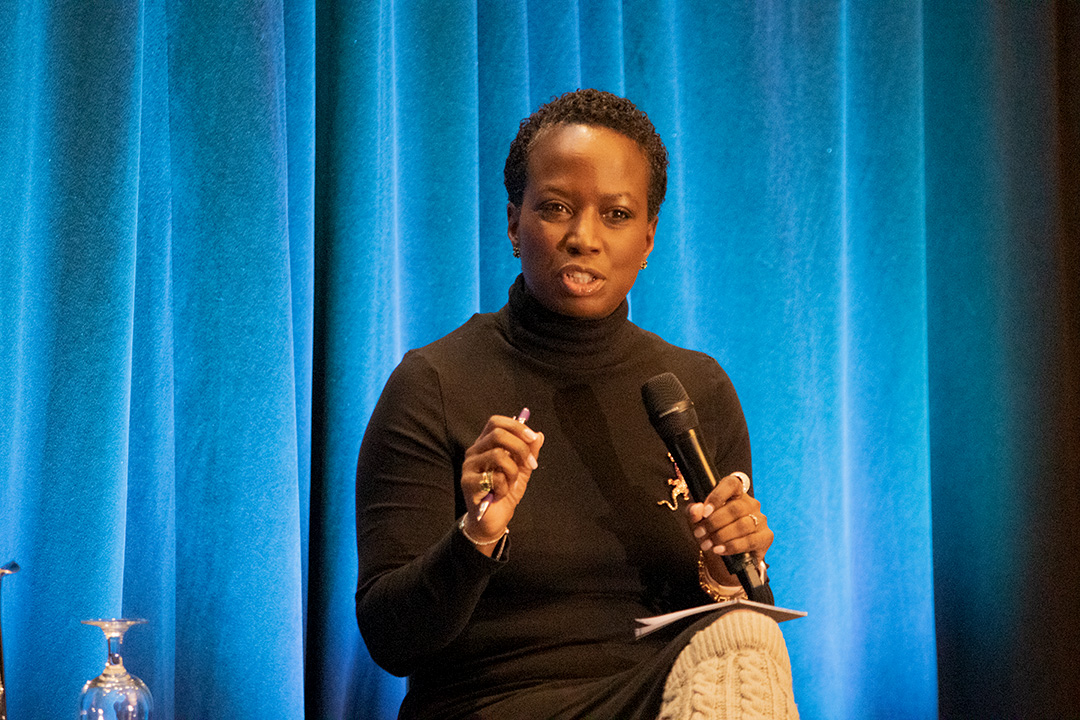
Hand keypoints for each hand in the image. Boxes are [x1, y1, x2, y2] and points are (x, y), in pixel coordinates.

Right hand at [460, 414, 543, 552]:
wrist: (493, 521)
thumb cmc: (505, 494)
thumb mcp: (522, 471)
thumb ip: (529, 453)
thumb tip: (539, 435)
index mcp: (485, 445)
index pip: (496, 422)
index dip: (516, 426)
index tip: (532, 438)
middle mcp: (474, 452)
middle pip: (497, 434)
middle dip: (521, 448)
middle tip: (531, 464)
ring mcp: (469, 466)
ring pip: (498, 455)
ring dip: (513, 472)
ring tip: (511, 484)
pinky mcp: (468, 482)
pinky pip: (495, 477)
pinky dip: (505, 487)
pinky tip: (500, 495)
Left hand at [686, 472, 772, 583]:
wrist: (724, 557)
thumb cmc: (711, 531)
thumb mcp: (698, 521)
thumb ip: (694, 512)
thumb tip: (697, 509)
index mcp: (735, 494)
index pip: (731, 484)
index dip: (717, 496)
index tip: (704, 512)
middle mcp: (751, 504)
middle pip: (735, 508)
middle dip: (714, 523)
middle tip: (699, 533)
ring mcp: (760, 520)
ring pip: (742, 525)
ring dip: (721, 536)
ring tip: (707, 544)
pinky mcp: (766, 537)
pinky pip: (750, 541)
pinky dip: (732, 546)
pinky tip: (719, 550)